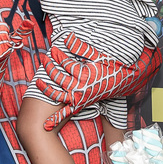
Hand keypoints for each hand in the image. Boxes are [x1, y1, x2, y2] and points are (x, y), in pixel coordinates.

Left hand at [35, 34, 152, 130]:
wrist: (124, 81)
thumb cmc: (111, 66)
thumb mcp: (97, 55)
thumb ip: (80, 47)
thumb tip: (66, 37)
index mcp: (84, 75)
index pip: (65, 63)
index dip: (57, 55)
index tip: (52, 49)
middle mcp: (80, 88)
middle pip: (58, 77)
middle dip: (49, 67)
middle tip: (44, 58)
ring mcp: (80, 98)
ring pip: (58, 96)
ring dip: (46, 90)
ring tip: (37, 82)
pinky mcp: (81, 104)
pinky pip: (67, 113)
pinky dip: (56, 119)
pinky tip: (46, 125)